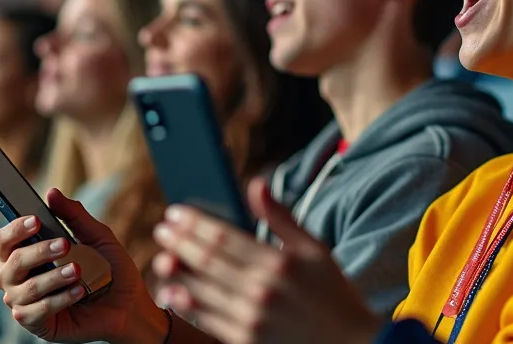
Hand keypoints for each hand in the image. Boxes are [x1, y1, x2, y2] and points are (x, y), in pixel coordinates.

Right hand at [0, 188, 169, 343]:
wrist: (128, 305)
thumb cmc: (108, 269)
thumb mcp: (96, 236)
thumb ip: (73, 215)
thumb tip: (51, 193)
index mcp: (25, 254)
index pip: (5, 240)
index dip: (16, 229)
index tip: (36, 220)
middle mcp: (17, 279)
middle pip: (13, 262)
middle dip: (40, 251)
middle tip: (66, 245)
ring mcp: (24, 303)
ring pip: (27, 288)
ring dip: (54, 277)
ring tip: (79, 270)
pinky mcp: (36, 324)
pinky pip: (37, 312)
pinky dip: (59, 299)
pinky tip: (79, 291)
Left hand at [152, 177, 383, 343]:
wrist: (351, 343)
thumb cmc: (333, 293)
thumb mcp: (314, 249)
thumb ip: (281, 217)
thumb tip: (256, 183)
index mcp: (279, 262)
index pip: (224, 236)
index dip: (194, 223)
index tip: (175, 213)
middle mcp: (263, 289)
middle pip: (208, 261)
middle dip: (180, 242)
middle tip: (162, 230)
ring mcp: (253, 318)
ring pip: (202, 291)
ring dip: (177, 273)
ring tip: (161, 259)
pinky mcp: (248, 342)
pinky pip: (209, 321)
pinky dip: (187, 306)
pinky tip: (173, 293)